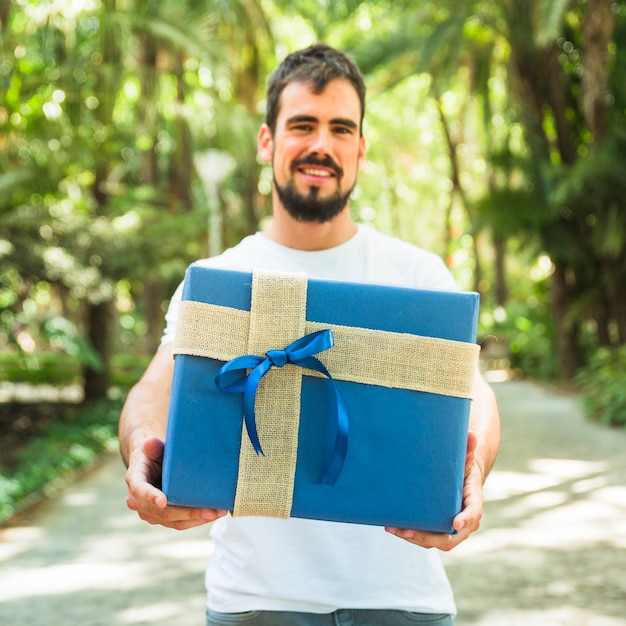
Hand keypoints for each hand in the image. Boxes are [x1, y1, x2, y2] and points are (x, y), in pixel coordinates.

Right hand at [125, 436, 227, 529]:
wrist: (151, 465)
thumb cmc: (154, 453)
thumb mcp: (152, 447)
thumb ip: (153, 446)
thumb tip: (150, 442)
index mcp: (135, 480)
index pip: (140, 490)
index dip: (151, 496)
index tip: (163, 501)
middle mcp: (139, 501)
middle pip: (164, 512)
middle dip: (188, 512)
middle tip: (211, 510)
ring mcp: (151, 513)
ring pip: (175, 521)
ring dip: (197, 519)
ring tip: (218, 512)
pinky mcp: (164, 519)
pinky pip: (181, 523)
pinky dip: (197, 520)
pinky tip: (213, 514)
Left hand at [385, 430, 482, 550]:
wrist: (460, 478)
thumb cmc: (463, 465)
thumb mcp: (466, 456)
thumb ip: (467, 447)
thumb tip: (470, 434)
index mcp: (473, 500)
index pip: (474, 513)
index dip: (466, 518)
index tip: (456, 522)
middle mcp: (465, 520)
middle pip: (451, 537)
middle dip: (429, 537)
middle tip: (408, 529)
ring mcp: (451, 528)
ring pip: (436, 542)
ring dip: (414, 538)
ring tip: (394, 528)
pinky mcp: (438, 529)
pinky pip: (426, 539)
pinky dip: (410, 535)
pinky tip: (393, 527)